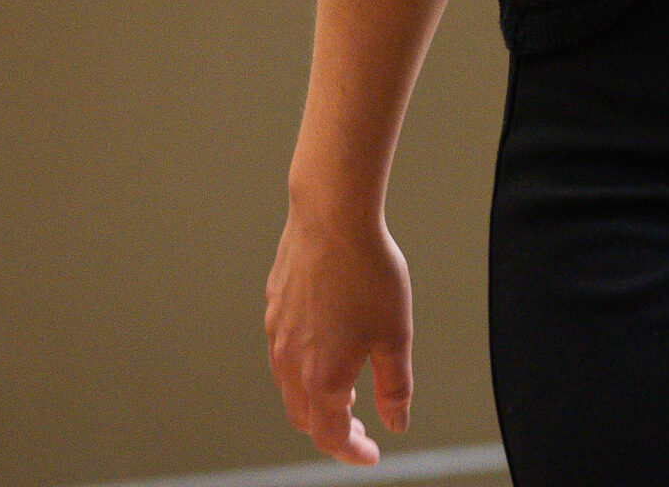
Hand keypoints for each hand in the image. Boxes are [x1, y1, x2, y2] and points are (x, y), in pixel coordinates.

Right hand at [265, 205, 413, 462]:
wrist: (331, 216)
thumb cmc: (367, 271)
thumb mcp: (396, 335)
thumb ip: (394, 387)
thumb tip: (395, 422)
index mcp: (322, 377)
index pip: (331, 436)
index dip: (352, 451)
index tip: (370, 453)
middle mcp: (290, 362)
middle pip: (305, 417)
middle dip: (332, 428)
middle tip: (360, 424)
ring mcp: (276, 334)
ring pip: (289, 386)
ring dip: (315, 397)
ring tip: (346, 387)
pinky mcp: (273, 307)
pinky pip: (283, 351)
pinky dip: (303, 366)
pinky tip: (327, 343)